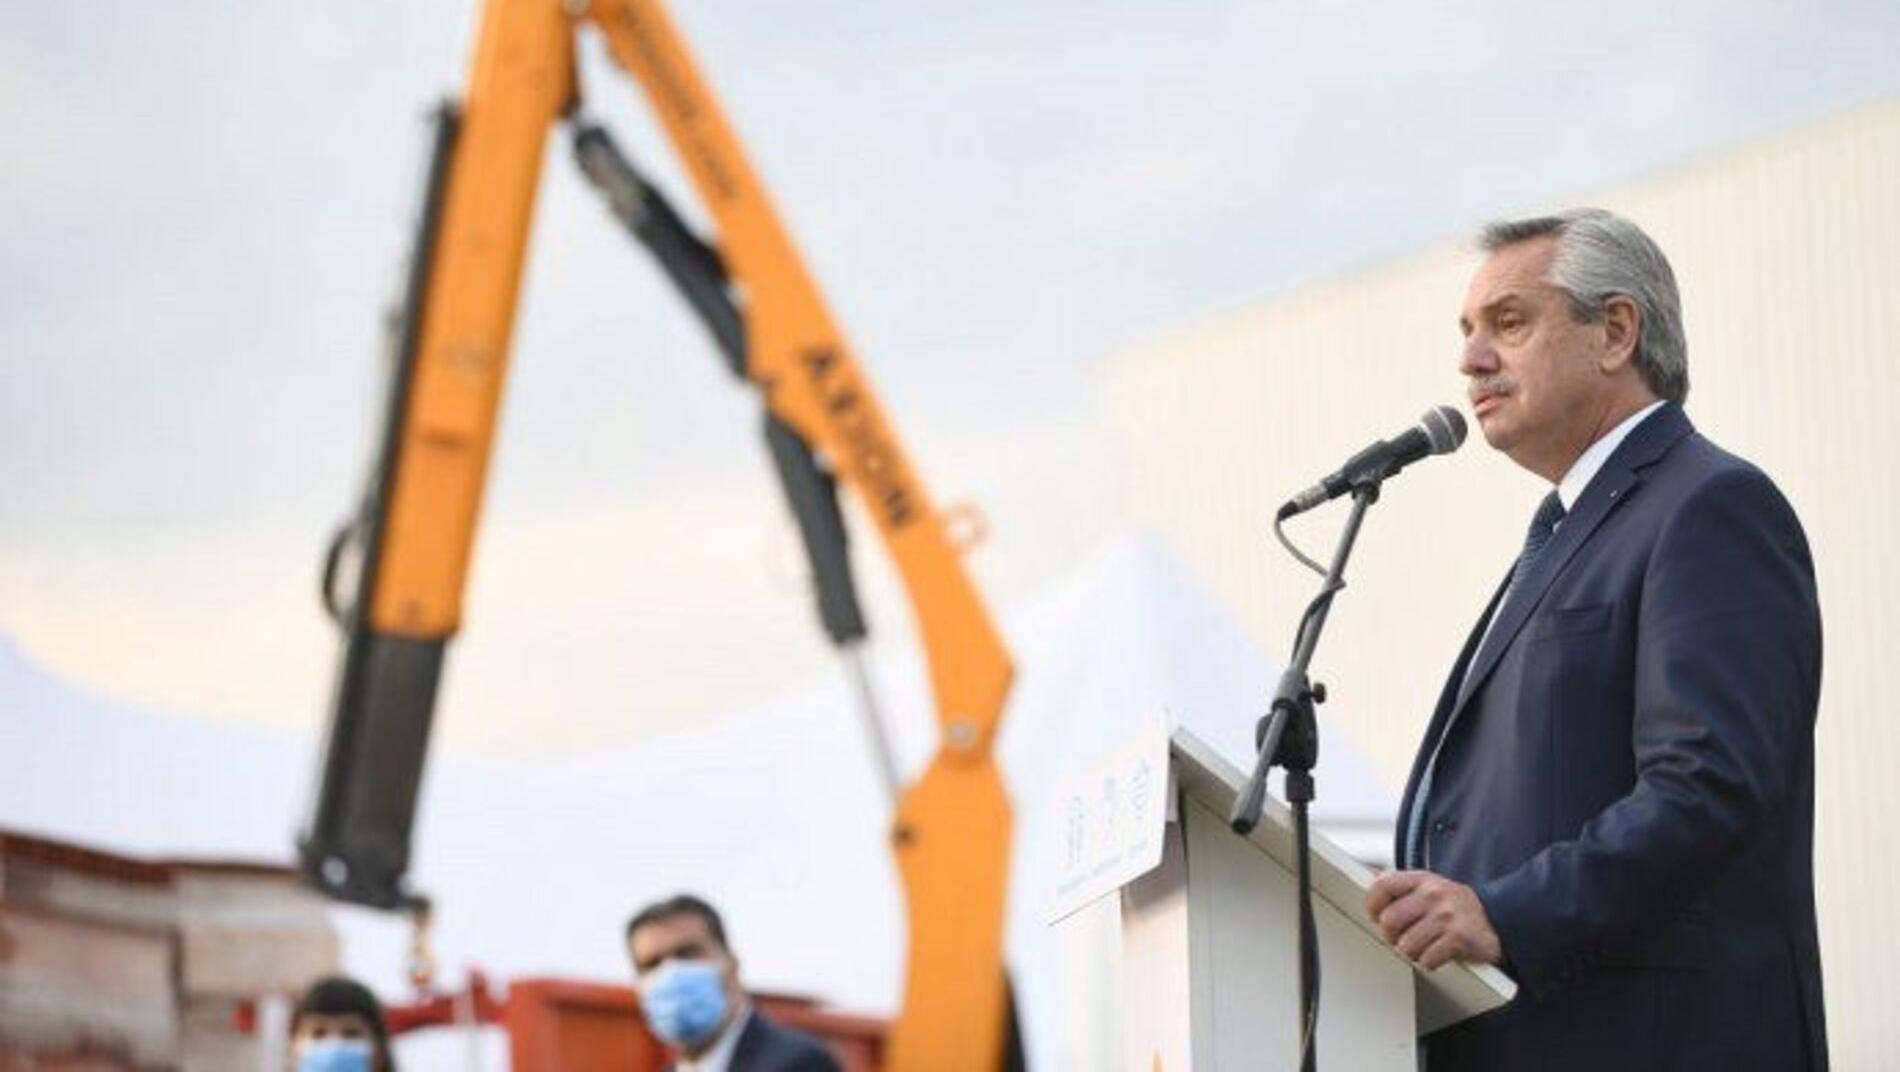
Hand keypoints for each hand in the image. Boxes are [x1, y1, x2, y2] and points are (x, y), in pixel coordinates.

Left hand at [1365, 870, 1502, 970]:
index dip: (1372, 904)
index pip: (1383, 886)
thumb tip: (1371, 879)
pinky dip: (1429, 962)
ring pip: (1406, 945)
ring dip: (1412, 952)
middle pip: (1389, 921)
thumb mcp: (1431, 887)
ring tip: (1423, 947)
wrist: (1499, 920)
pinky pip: (1427, 959)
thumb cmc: (1456, 907)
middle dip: (1391, 936)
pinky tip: (1437, 954)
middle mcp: (1434, 894)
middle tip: (1401, 938)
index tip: (1374, 916)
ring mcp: (1447, 916)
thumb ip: (1403, 885)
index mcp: (1423, 880)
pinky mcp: (1458, 939)